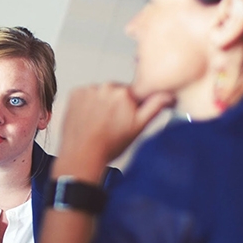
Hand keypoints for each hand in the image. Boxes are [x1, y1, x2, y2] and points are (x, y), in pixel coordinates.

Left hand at [58, 83, 173, 168]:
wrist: (82, 155)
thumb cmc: (109, 146)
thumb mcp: (139, 127)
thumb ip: (155, 107)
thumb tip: (168, 95)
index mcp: (124, 93)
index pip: (133, 93)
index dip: (130, 107)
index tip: (125, 117)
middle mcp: (106, 87)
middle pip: (115, 92)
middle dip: (115, 104)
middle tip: (111, 124)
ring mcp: (89, 90)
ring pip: (100, 93)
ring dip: (100, 103)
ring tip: (98, 123)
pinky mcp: (75, 93)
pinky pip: (85, 94)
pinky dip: (86, 103)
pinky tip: (88, 118)